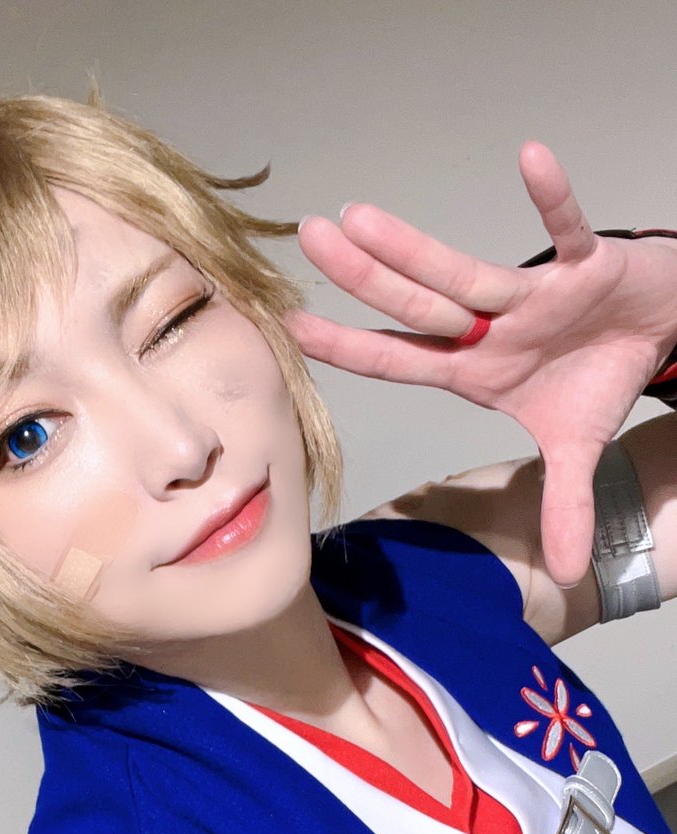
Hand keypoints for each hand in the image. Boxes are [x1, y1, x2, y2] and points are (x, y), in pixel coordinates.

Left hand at [289, 143, 676, 585]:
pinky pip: (570, 230)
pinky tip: (530, 159)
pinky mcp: (589, 264)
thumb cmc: (598, 375)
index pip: (402, 357)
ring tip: (359, 218)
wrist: (660, 329)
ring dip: (415, 248)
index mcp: (478, 368)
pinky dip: (555, 200)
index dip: (352, 347)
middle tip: (311, 237)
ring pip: (467, 270)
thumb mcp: (578, 448)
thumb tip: (563, 575)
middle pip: (420, 303)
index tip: (293, 328)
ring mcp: (536, 294)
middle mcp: (493, 326)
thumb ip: (563, 503)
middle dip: (368, 277)